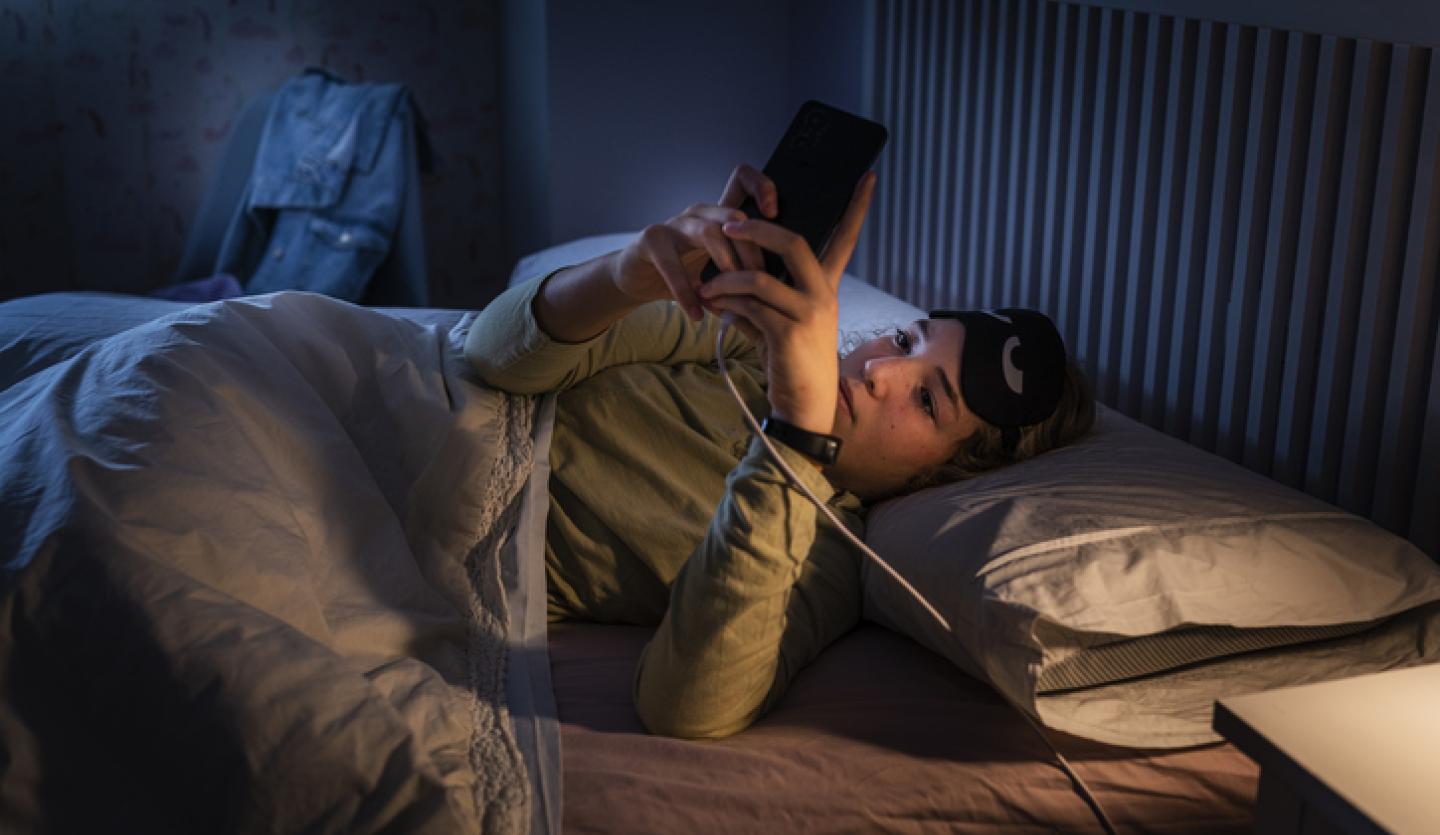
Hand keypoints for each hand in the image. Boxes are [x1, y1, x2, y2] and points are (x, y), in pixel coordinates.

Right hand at [611, 164, 778, 320]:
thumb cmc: (683, 274)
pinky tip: (697, 312)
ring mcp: (674, 223)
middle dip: (752, 250)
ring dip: (725, 266)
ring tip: (731, 296)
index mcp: (718, 215)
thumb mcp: (718, 271)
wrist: (637, 280)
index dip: (762, 187)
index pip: (743, 181)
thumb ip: (743, 273)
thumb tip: (778, 289)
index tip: (773, 214)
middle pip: (734, 216)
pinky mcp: (652, 239)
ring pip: (709, 232)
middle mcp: (698, 213)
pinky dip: (686, 293)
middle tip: (760, 282)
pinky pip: (672, 264)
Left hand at [697, 172, 876, 435]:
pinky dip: (726, 304)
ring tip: (705, 286)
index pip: (846, 238)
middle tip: (727, 226)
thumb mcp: (784, 319)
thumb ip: (766, 292)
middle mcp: (823, 295)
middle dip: (756, 229)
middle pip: (793, 242)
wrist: (803, 405)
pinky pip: (749, 307)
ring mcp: (809, 314)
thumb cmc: (791, 359)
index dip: (857, 207)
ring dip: (726, 279)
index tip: (868, 175)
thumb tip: (730, 271)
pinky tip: (714, 308)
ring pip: (760, 278)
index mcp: (826, 286)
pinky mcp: (788, 335)